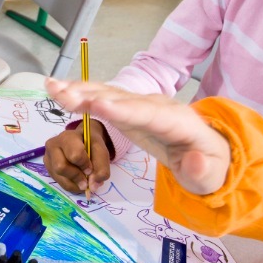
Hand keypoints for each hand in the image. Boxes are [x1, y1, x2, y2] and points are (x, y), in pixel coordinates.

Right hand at [44, 119, 111, 194]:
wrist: (82, 141)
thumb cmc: (90, 144)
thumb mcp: (101, 151)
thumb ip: (101, 168)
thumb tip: (93, 187)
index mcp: (67, 137)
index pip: (74, 155)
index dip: (84, 165)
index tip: (90, 168)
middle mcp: (52, 146)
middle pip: (61, 167)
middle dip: (77, 177)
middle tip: (87, 180)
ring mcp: (48, 158)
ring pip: (59, 177)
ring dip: (75, 184)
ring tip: (84, 182)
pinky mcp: (48, 168)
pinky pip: (59, 182)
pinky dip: (71, 186)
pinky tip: (78, 181)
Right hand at [45, 78, 230, 195]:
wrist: (206, 150)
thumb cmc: (207, 165)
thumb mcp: (210, 175)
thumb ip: (202, 171)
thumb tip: (192, 161)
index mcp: (177, 122)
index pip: (149, 114)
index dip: (124, 109)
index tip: (100, 104)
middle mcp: (155, 106)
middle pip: (122, 99)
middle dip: (92, 95)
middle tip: (63, 94)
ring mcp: (140, 104)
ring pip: (108, 94)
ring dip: (79, 91)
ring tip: (52, 88)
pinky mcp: (127, 108)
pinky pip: (101, 98)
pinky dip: (79, 93)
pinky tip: (57, 90)